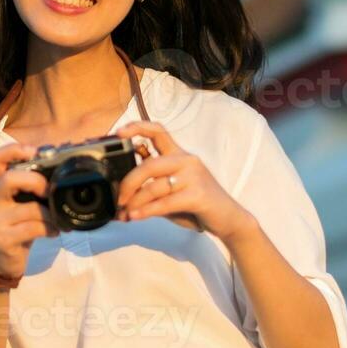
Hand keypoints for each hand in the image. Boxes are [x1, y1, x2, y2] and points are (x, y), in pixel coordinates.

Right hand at [0, 142, 58, 280]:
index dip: (14, 150)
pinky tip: (53, 232)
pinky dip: (50, 229)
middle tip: (48, 191)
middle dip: (36, 181)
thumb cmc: (14, 227)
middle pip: (9, 178)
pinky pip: (34, 228)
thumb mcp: (18, 204)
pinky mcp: (3, 239)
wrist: (0, 262)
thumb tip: (58, 173)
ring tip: (58, 220)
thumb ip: (29, 189)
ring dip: (50, 214)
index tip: (34, 152)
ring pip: (29, 208)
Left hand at [113, 121, 251, 238]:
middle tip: (118, 199)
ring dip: (135, 202)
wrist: (228, 219)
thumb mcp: (172, 190)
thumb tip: (120, 190)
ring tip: (125, 213)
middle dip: (128, 183)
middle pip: (149, 165)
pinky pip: (165, 202)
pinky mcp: (198, 195)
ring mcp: (194, 177)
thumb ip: (151, 184)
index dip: (137, 128)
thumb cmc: (196, 204)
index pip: (158, 131)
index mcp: (180, 155)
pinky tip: (136, 216)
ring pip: (154, 187)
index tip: (118, 133)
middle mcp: (187, 161)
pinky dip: (147, 211)